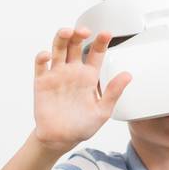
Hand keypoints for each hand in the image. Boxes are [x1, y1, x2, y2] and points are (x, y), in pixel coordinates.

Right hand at [31, 27, 131, 152]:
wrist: (61, 139)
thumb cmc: (82, 126)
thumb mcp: (102, 111)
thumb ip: (113, 92)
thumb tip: (128, 75)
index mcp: (89, 76)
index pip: (96, 53)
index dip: (101, 42)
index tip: (107, 33)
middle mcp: (73, 71)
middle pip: (75, 45)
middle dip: (79, 34)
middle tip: (84, 31)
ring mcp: (57, 74)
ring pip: (58, 48)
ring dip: (61, 37)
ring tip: (67, 32)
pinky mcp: (42, 81)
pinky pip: (40, 64)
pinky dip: (42, 56)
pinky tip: (48, 55)